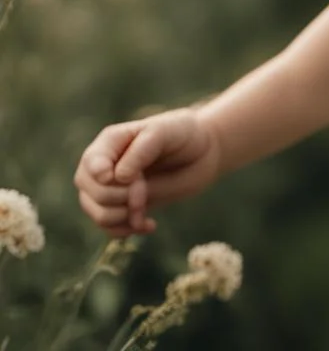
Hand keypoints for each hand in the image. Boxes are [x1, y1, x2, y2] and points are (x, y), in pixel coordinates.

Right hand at [74, 108, 221, 236]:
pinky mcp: (123, 206)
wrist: (202, 152)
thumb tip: (116, 177)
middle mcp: (104, 165)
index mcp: (111, 141)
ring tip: (145, 208)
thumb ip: (141, 150)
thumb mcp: (166, 132)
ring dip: (123, 217)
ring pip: (98, 214)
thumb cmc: (183, 134)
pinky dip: (128, 230)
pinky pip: (110, 229)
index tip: (130, 178)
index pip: (90, 163)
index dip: (102, 177)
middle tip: (144, 191)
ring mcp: (111, 188)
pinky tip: (149, 224)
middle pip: (91, 193)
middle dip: (119, 198)